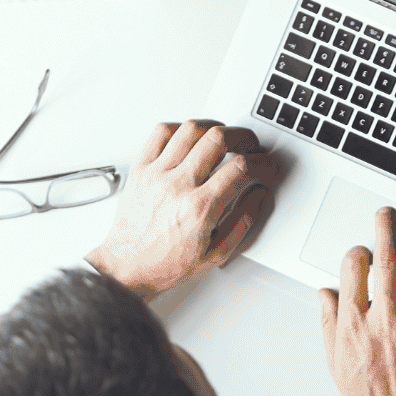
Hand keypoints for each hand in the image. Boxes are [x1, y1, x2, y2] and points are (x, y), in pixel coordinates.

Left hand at [86, 121, 278, 301]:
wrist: (129, 267)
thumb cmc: (167, 264)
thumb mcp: (217, 253)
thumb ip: (243, 220)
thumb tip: (258, 194)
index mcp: (200, 208)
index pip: (241, 168)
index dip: (262, 163)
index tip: (266, 166)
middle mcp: (178, 186)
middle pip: (218, 138)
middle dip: (244, 138)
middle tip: (250, 146)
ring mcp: (157, 174)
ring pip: (191, 129)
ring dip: (214, 128)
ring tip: (223, 138)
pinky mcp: (141, 169)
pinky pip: (161, 132)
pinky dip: (180, 128)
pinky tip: (190, 138)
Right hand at [318, 208, 395, 395]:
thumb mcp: (335, 362)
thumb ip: (329, 323)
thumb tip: (326, 292)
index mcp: (354, 326)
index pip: (352, 271)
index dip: (357, 252)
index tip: (362, 248)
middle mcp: (384, 322)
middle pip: (385, 262)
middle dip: (386, 230)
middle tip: (388, 213)